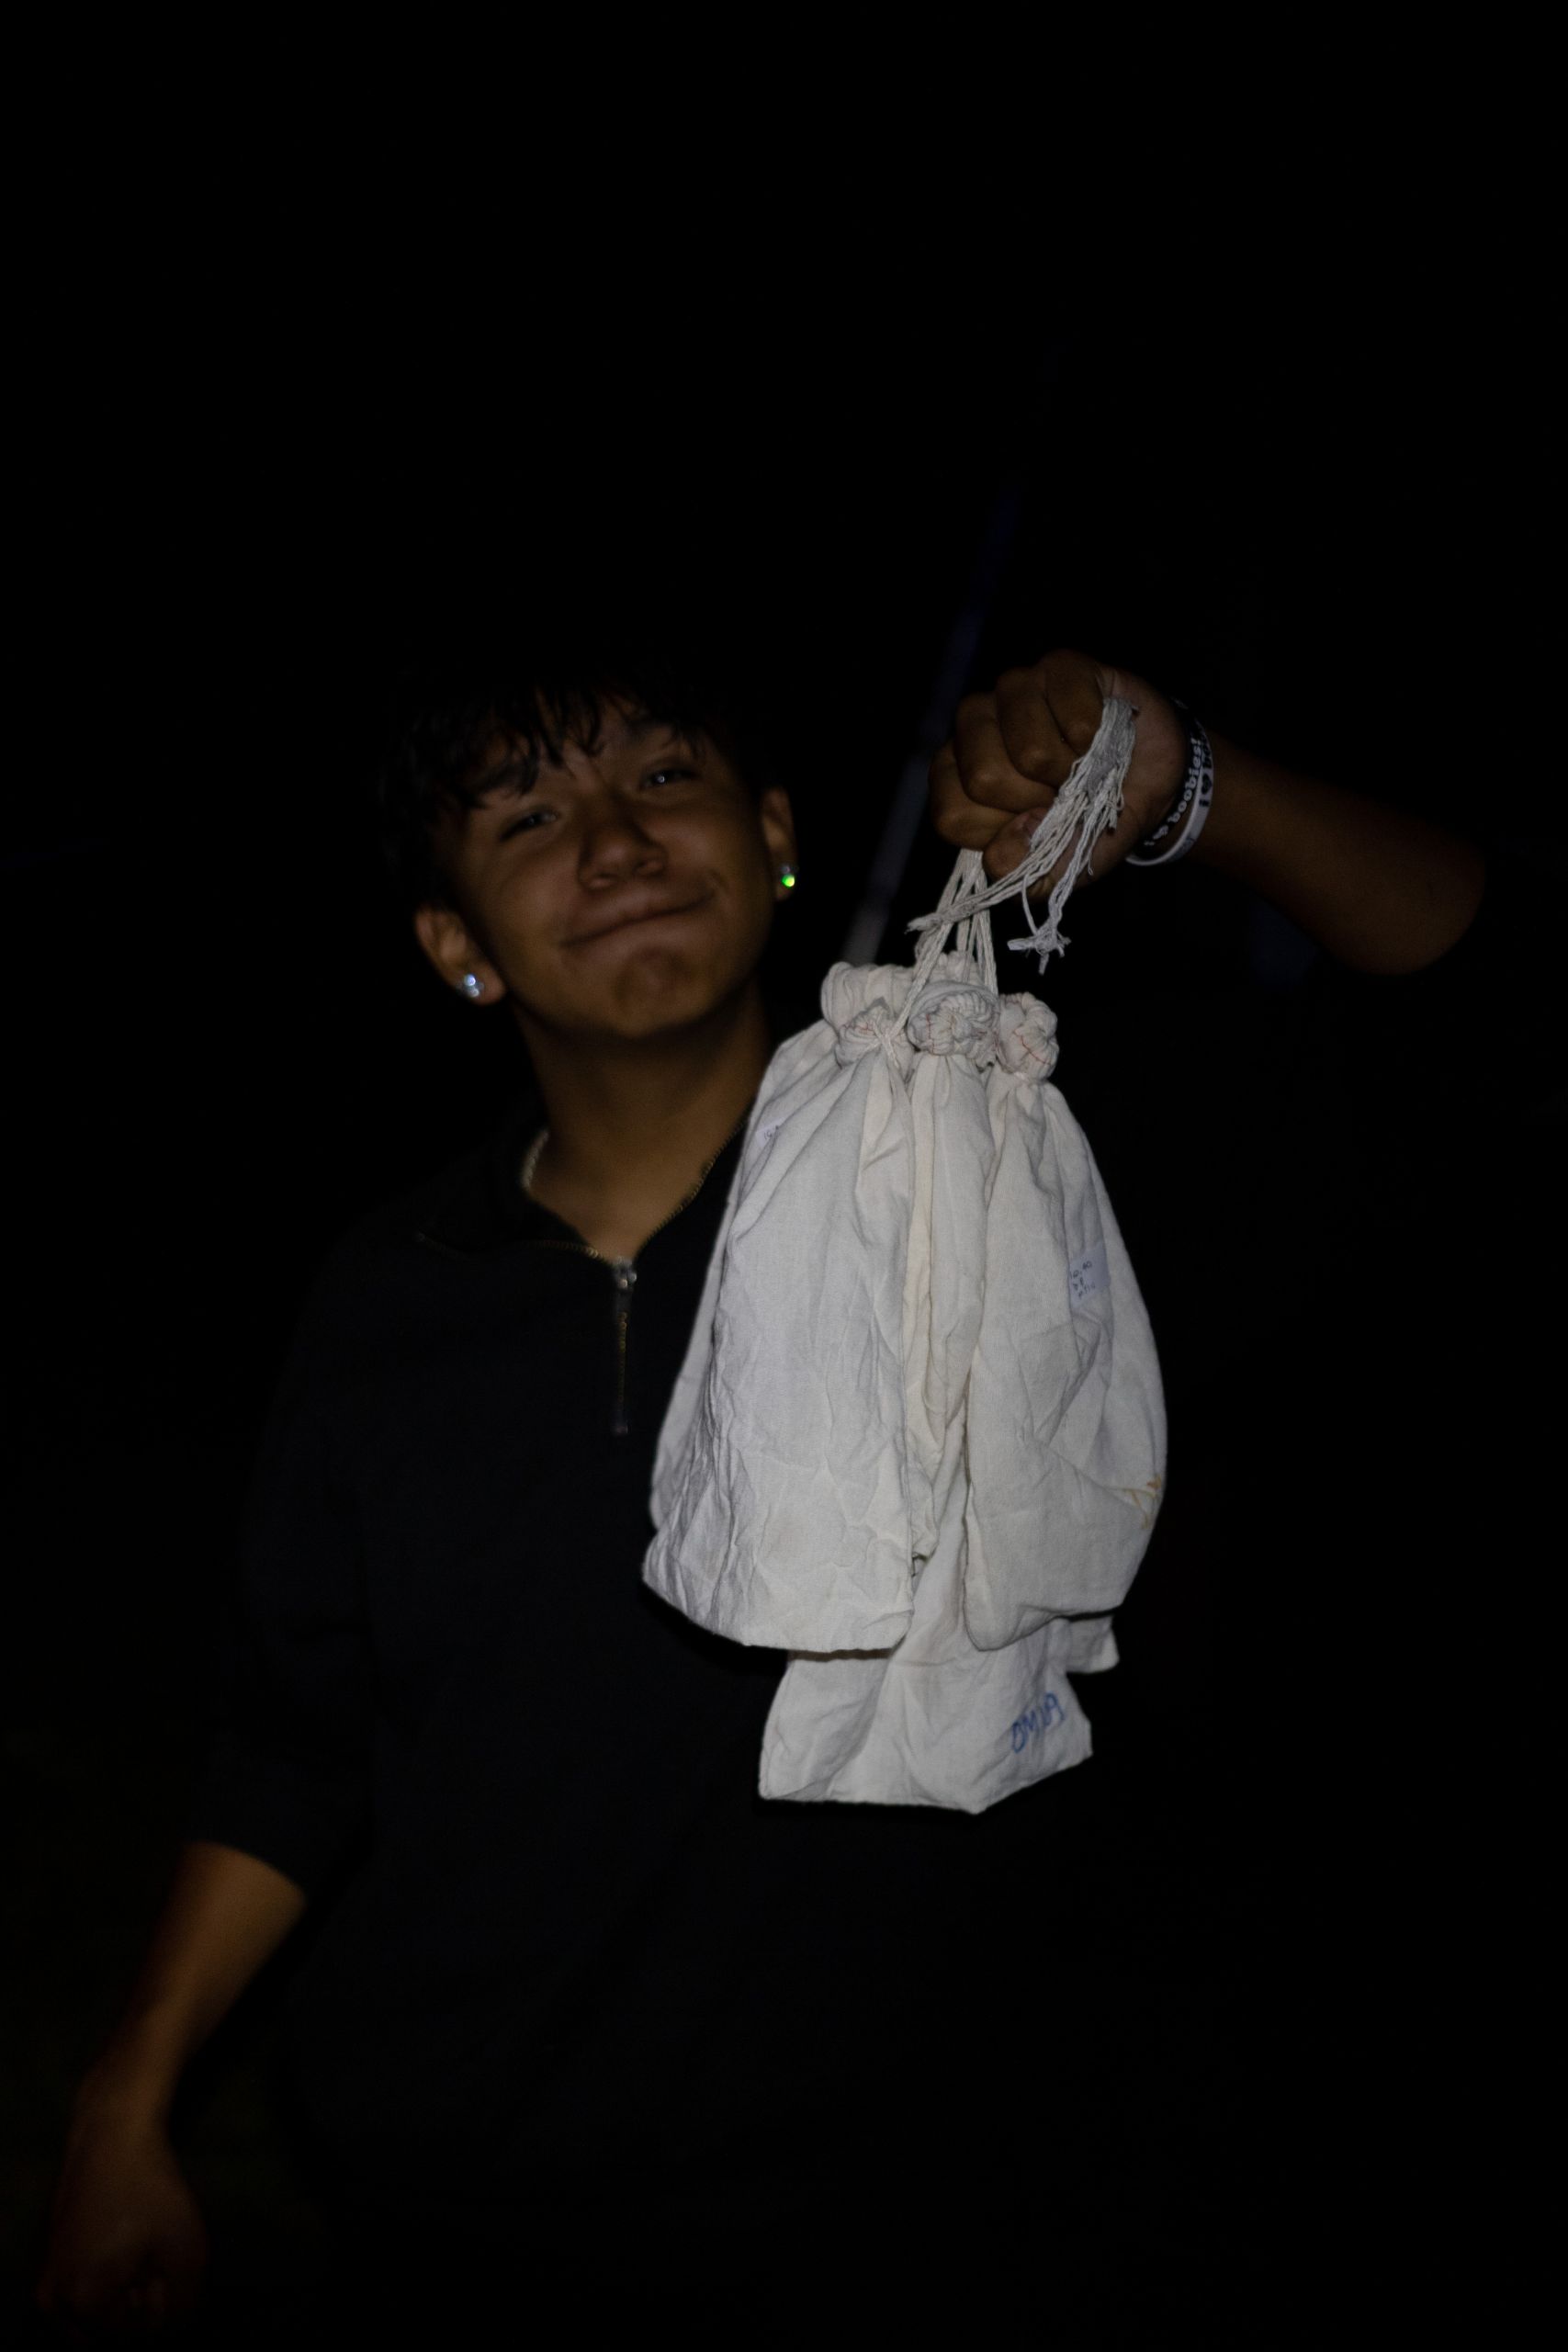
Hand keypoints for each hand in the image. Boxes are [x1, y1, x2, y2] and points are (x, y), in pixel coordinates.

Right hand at [35, 2114, 207, 2340]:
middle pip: (113, 2328)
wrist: (111, 2134)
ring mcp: (47, 2282)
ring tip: (137, 2243)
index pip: (135, 2337)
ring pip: (101, 2310)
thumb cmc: (150, 2191)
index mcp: (80, 2305)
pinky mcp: (51, 2262)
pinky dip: (110, 2274)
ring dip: (127, 2287)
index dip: (159, 2298)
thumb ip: (183, 2309)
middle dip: (140, 2298)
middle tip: (150, 2251)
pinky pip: (88, 2290)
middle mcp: (52, 2302)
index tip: (160, 2257)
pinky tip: (123, 2238)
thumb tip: (168, 2332)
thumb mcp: (188, 2252)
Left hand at [928, 648, 1189, 896]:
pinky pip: (1074, 717)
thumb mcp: (1063, 864)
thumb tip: (1003, 855)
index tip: (1030, 825)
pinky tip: (1100, 735)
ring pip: (1028, 750)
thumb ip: (1028, 872)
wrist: (1154, 780)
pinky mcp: (1059, 666)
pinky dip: (1099, 740)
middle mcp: (974, 727)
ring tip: (1080, 765)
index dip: (998, 831)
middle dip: (1035, 801)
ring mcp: (1014, 689)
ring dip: (1070, 772)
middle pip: (984, 778)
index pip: (950, 814)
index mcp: (958, 777)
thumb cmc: (1092, 818)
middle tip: (1059, 794)